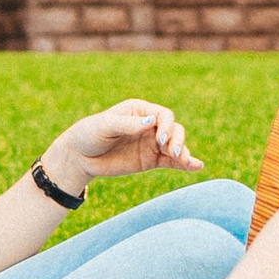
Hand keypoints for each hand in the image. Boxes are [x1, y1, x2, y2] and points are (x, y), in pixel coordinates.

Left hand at [48, 101, 204, 191]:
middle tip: (172, 151)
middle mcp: (149, 126)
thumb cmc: (90, 133)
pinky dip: (185, 164)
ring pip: (175, 146)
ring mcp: (152, 144)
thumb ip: (128, 124)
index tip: (161, 138)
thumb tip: (151, 122)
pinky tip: (197, 167)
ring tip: (188, 162)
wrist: (80, 156)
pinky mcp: (151, 161)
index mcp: (140, 111)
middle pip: (174, 129)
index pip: (163, 115)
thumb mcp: (106, 125)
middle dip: (177, 139)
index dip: (167, 126)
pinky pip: (171, 162)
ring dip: (184, 152)